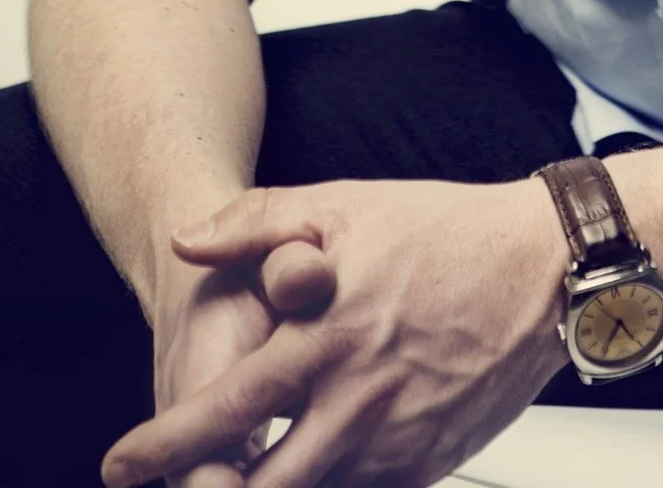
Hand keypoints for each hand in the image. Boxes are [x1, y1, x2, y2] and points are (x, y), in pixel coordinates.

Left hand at [100, 175, 570, 487]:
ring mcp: (396, 443)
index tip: (119, 463)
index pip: (224, 411)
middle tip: (187, 485)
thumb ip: (255, 222)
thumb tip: (186, 241)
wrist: (543, 268)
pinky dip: (332, 484)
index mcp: (325, 341)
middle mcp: (356, 404)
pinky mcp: (429, 464)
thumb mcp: (343, 204)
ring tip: (250, 468)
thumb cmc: (444, 231)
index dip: (163, 446)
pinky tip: (319, 458)